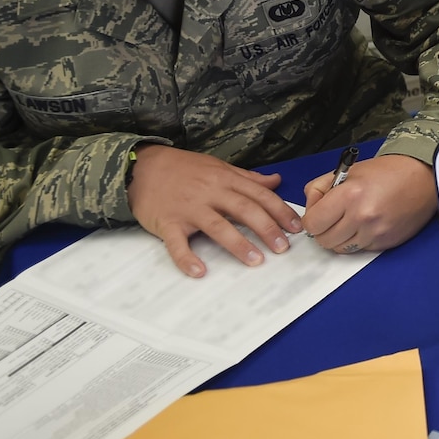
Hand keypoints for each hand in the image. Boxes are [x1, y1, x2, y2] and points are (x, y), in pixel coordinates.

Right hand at [128, 145, 303, 277]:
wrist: (141, 167)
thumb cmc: (183, 169)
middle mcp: (210, 192)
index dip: (280, 211)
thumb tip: (276, 181)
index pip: (259, 195)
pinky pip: (177, 243)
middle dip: (267, 228)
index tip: (296, 227)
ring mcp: (188, 208)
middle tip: (283, 248)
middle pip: (244, 210)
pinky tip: (199, 272)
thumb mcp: (217, 167)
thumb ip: (247, 177)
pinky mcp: (167, 223)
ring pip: (217, 226)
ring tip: (256, 260)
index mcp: (225, 179)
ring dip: (238, 244)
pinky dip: (187, 258)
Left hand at [301, 154, 437, 254]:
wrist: (423, 176)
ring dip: (341, 237)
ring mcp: (375, 232)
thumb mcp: (347, 171)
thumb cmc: (387, 171)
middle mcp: (362, 217)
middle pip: (324, 241)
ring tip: (352, 220)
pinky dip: (359, 240)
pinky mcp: (386, 243)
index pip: (312, 224)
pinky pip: (360, 250)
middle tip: (334, 218)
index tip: (318, 214)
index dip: (312, 219)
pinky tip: (368, 224)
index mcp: (350, 195)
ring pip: (341, 249)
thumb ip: (319, 188)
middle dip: (324, 230)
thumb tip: (310, 209)